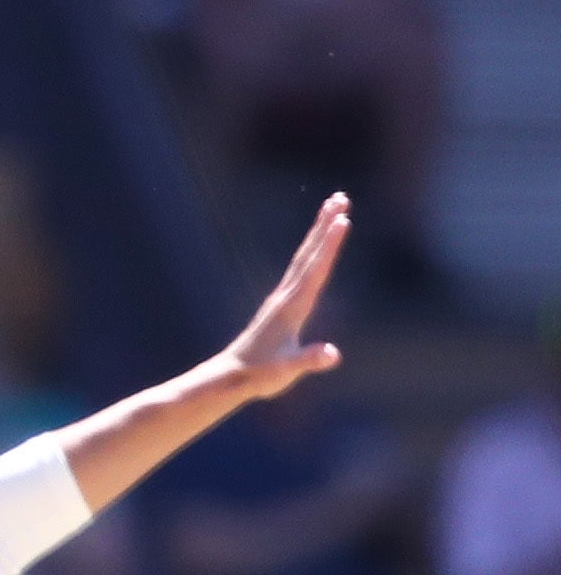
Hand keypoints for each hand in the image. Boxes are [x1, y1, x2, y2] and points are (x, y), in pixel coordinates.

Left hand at [202, 192, 350, 405]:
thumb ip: (307, 361)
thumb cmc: (260, 375)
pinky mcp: (281, 303)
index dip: (329, 245)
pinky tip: (316, 245)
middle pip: (309, 253)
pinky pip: (300, 269)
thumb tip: (332, 354)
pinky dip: (311, 251)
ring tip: (333, 208)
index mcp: (292, 307)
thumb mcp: (285, 371)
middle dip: (325, 225)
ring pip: (303, 257)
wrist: (231, 377)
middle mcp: (286, 296)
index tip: (342, 220)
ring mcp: (282, 297)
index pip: (315, 269)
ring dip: (318, 232)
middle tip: (341, 197)